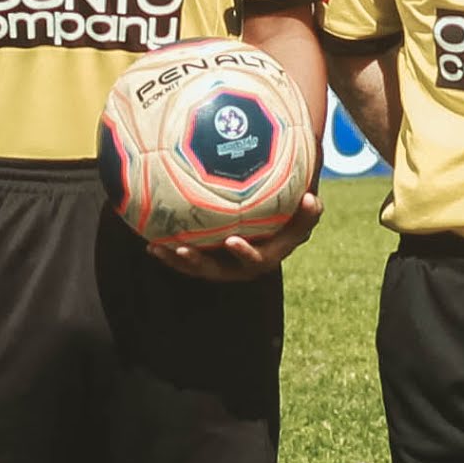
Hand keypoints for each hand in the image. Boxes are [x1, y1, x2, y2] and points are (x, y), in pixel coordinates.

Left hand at [150, 185, 321, 283]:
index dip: (245, 254)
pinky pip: (189, 259)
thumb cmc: (295, 207)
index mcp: (270, 254)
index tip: (232, 241)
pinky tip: (150, 244)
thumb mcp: (306, 207)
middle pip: (220, 271)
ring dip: (177, 260)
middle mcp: (245, 265)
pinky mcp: (211, 257)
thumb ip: (310, 206)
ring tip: (158, 248)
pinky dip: (170, 253)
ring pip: (199, 268)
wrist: (278, 216)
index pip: (259, 260)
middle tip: (183, 250)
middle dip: (199, 263)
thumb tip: (313, 191)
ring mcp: (226, 263)